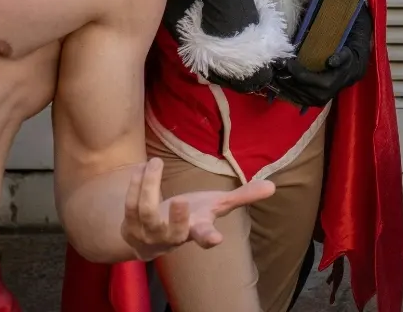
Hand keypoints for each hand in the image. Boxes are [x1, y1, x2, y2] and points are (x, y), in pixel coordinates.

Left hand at [120, 158, 273, 260]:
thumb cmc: (191, 217)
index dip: (209, 237)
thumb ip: (242, 197)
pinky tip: (141, 167)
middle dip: (177, 218)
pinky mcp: (129, 228)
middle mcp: (171, 237)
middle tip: (182, 200)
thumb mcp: (216, 206)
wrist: (150, 238)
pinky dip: (136, 184)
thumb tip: (272, 187)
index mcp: (196, 230)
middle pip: (173, 232)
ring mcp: (148, 234)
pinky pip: (130, 205)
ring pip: (146, 212)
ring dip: (149, 185)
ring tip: (155, 162)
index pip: (204, 237)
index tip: (216, 239)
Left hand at [272, 8, 372, 106]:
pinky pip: (292, 98)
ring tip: (273, 72)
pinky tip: (277, 82)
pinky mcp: (309, 104)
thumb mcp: (346, 55)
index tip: (284, 60)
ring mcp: (313, 102)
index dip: (292, 69)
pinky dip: (283, 90)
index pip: (303, 77)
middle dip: (283, 76)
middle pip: (295, 86)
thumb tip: (331, 61)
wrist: (348, 75)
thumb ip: (340, 57)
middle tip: (274, 65)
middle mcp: (319, 97)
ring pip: (291, 93)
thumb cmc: (345, 62)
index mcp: (327, 85)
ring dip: (280, 83)